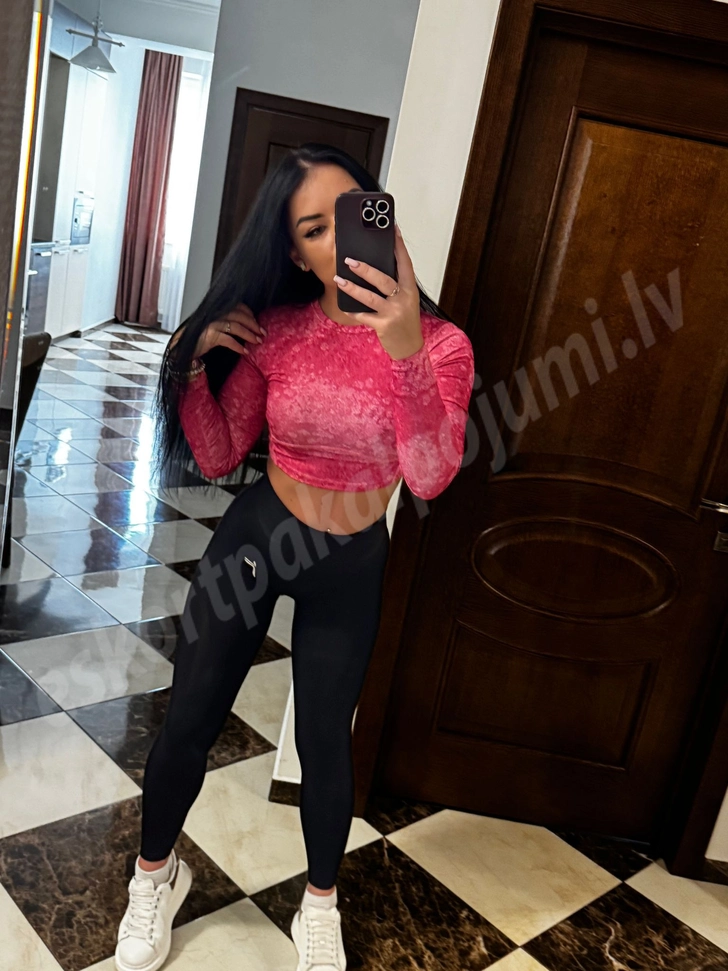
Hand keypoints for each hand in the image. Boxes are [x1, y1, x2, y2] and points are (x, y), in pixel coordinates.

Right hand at [169, 303, 265, 358]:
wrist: (181, 348)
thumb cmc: (199, 338)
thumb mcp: (214, 327)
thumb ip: (226, 323)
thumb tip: (245, 325)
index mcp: (216, 309)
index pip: (237, 306)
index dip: (249, 314)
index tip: (257, 322)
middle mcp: (214, 314)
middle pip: (239, 315)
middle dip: (253, 324)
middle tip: (262, 333)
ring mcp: (211, 324)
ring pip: (235, 326)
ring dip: (249, 334)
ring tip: (257, 341)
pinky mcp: (209, 335)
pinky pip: (228, 340)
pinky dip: (238, 346)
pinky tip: (245, 351)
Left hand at [333, 223, 423, 359]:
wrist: (410, 347)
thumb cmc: (405, 321)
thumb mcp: (405, 300)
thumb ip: (394, 285)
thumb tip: (373, 268)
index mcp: (409, 289)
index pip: (405, 263)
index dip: (398, 246)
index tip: (392, 229)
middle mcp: (403, 299)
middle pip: (383, 279)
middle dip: (365, 269)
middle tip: (349, 260)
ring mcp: (393, 312)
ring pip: (370, 297)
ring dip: (352, 288)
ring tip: (339, 279)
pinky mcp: (383, 325)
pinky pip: (364, 316)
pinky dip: (353, 311)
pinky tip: (345, 306)